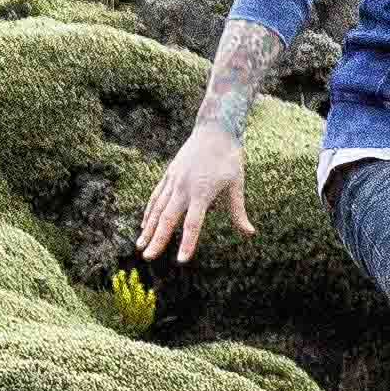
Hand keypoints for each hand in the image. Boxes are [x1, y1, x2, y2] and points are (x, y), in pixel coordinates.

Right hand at [134, 128, 252, 265]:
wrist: (214, 129)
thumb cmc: (229, 158)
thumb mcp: (236, 184)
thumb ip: (238, 211)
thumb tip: (249, 233)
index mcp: (201, 192)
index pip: (193, 224)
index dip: (187, 243)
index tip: (182, 260)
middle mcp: (183, 187)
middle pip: (168, 218)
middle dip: (157, 239)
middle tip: (148, 257)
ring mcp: (173, 180)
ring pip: (157, 208)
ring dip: (148, 228)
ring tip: (140, 246)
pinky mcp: (169, 174)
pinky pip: (156, 196)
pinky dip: (149, 212)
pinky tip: (144, 225)